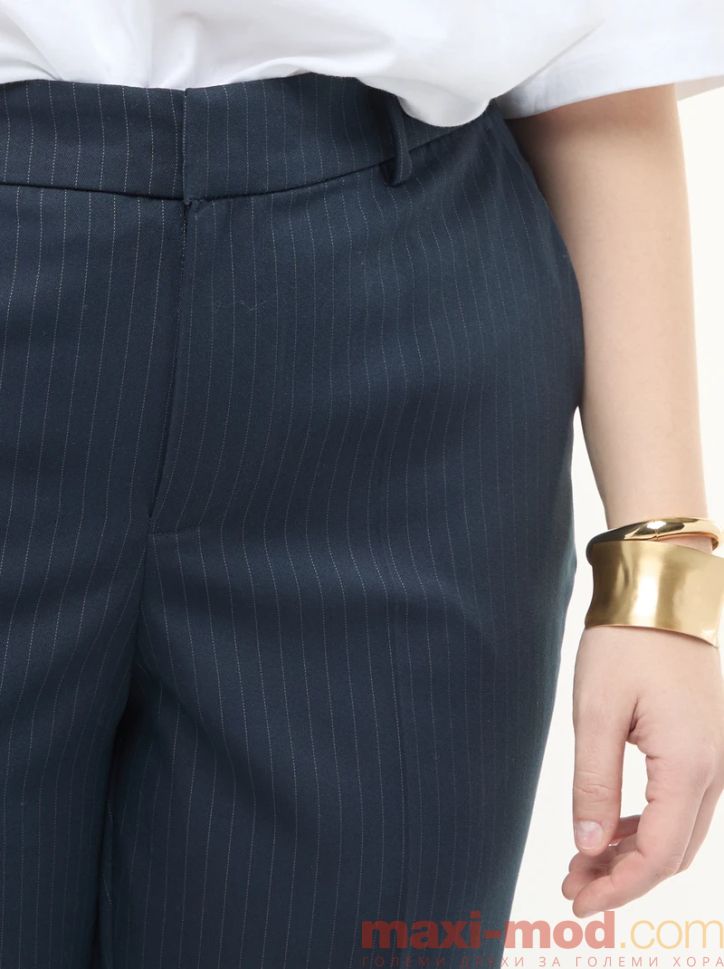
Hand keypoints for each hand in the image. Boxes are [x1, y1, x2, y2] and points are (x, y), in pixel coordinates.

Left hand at [562, 619, 723, 916]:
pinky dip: (650, 823)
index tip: (579, 902)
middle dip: (625, 877)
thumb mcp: (596, 712)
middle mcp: (717, 767)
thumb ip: (594, 784)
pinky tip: (614, 827)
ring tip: (585, 861)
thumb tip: (591, 847)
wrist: (657, 591)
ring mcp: (718, 754)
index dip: (620, 888)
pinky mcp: (708, 742)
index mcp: (690, 764)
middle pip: (675, 851)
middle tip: (574, 884)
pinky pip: (685, 802)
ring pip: (682, 830)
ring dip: (636, 852)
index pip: (659, 855)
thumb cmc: (624, 643)